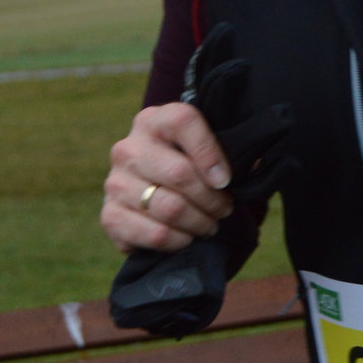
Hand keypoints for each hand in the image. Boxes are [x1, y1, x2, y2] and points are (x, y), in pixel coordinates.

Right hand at [101, 103, 232, 255]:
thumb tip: (252, 165)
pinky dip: (179, 241)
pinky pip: (154, 234)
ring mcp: (115, 182)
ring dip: (199, 223)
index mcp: (153, 121)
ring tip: (209, 225)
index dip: (211, 152)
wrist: (153, 197)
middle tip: (224, 209)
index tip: (227, 180)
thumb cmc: (190, 171)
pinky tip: (187, 237)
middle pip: (180, 173)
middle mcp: (128, 148)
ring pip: (170, 208)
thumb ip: (229, 150)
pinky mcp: (110, 216)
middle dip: (212, 199)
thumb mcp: (207, 151)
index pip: (183, 121)